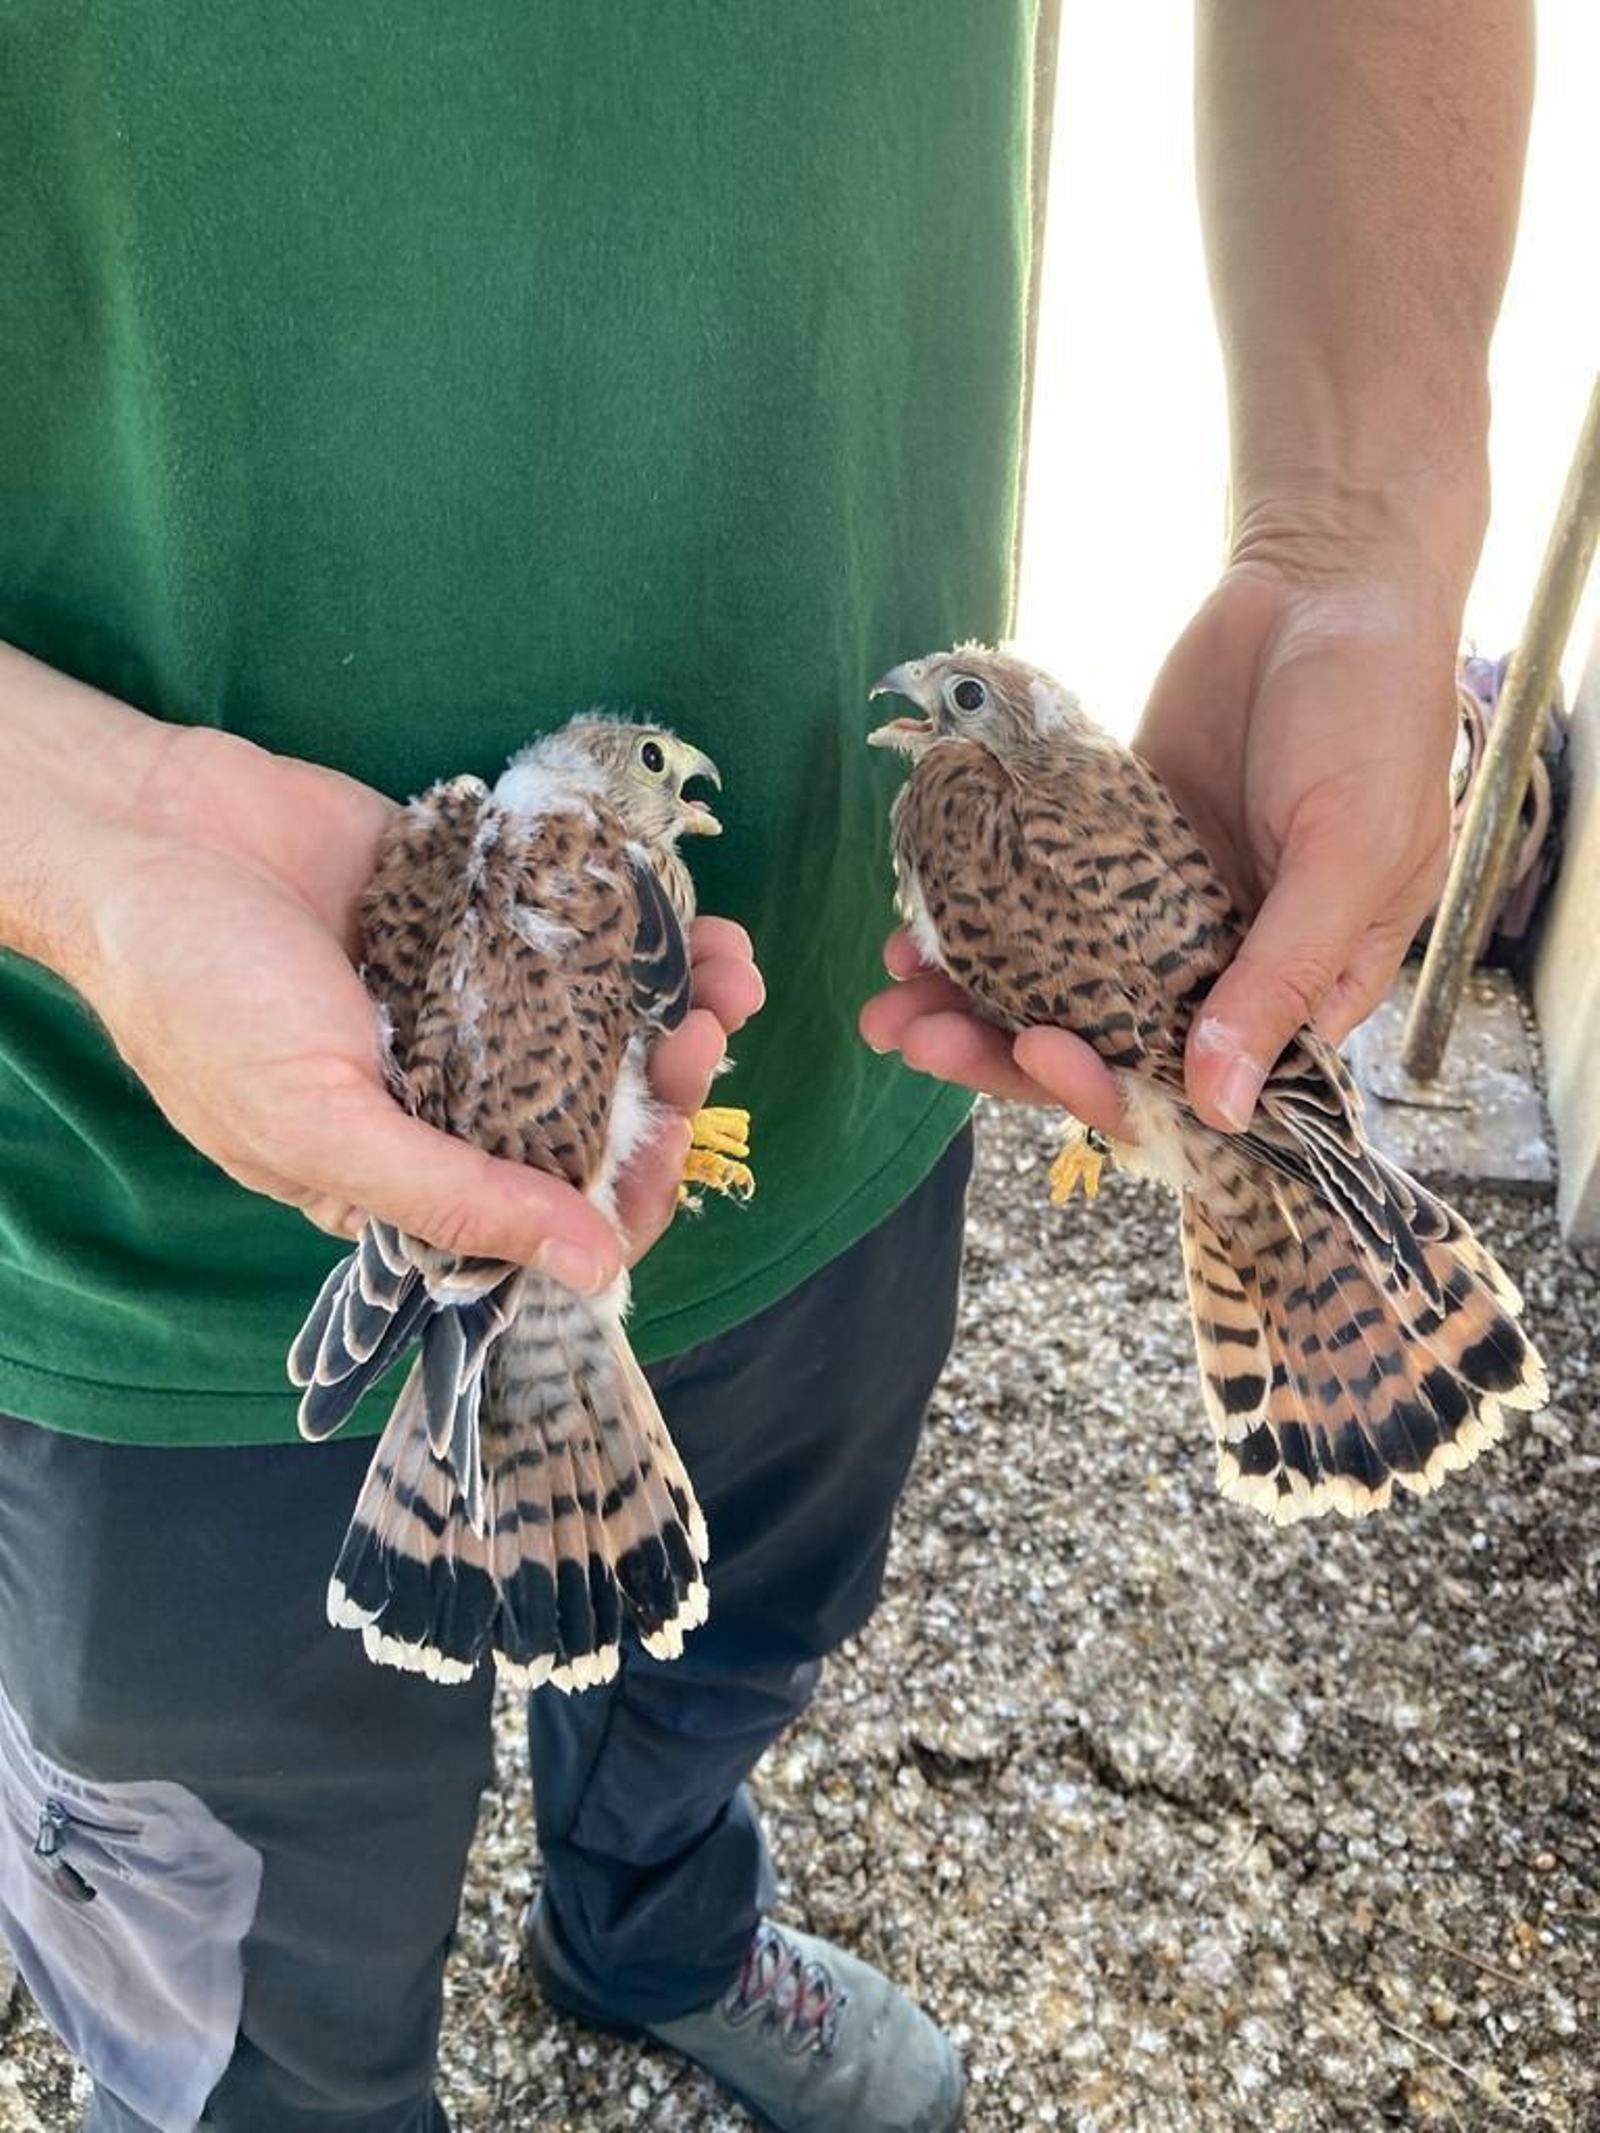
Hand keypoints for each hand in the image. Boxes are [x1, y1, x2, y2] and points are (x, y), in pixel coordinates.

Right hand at [78, 726, 761, 1288]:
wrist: (153, 831)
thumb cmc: (203, 996)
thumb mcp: (321, 1122)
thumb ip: (456, 1196)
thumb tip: (593, 1271)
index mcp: (409, 1169)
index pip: (546, 1218)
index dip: (626, 1194)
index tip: (672, 1141)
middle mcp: (452, 1092)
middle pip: (593, 1115)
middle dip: (668, 1086)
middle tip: (704, 1036)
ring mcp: (471, 998)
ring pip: (602, 1021)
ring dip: (677, 1001)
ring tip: (727, 967)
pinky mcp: (479, 909)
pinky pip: (580, 929)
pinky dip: (643, 924)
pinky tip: (693, 914)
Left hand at [860, 541, 1462, 1139]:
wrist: (1325, 582)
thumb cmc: (1374, 714)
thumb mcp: (1348, 853)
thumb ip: (1280, 976)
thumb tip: (1221, 1112)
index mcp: (1296, 994)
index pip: (1190, 1086)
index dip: (1106, 1086)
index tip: (1036, 1051)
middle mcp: (1221, 967)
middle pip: (1101, 1046)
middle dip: (1005, 1054)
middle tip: (917, 1040)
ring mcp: (1158, 910)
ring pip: (1055, 985)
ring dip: (972, 1004)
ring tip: (888, 1008)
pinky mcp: (1109, 850)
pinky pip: (1034, 903)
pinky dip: (976, 921)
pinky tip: (910, 932)